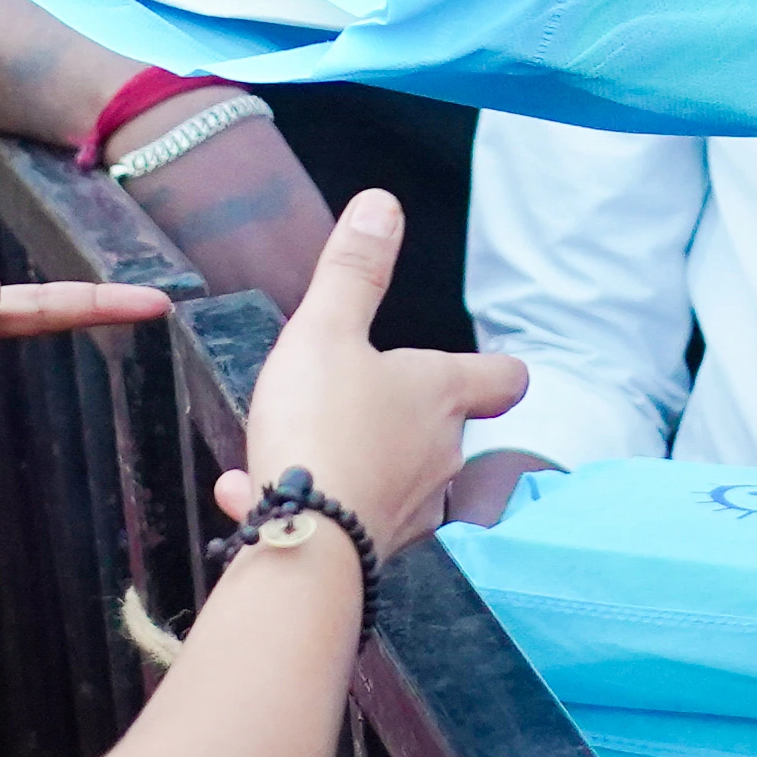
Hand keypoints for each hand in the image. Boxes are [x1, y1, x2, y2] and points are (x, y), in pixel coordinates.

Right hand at [214, 191, 524, 564]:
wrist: (303, 542)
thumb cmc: (321, 425)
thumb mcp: (326, 330)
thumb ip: (353, 271)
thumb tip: (383, 205)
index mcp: (443, 395)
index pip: (504, 380)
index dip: (495, 370)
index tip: (480, 366)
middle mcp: (442, 456)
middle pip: (446, 429)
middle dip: (404, 415)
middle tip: (355, 398)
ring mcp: (414, 509)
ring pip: (395, 476)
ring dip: (355, 460)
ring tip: (299, 449)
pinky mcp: (375, 551)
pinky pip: (346, 515)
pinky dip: (312, 501)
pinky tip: (252, 492)